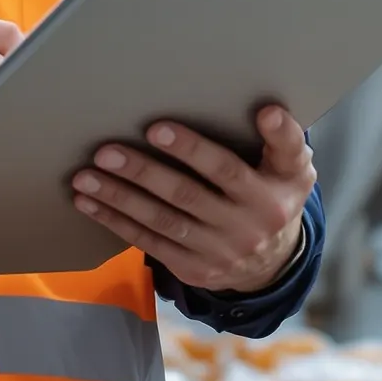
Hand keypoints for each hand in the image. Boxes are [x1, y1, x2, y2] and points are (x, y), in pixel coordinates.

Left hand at [70, 106, 314, 293]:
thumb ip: (285, 139)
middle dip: (142, 172)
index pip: (229, 169)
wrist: (275, 264)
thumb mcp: (295, 168)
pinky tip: (90, 204)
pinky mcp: (195, 269)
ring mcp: (219, 251)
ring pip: (163, 220)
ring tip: (86, 177)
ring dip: (120, 198)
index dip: (195, 150)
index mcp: (270, 194)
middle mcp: (246, 226)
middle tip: (105, 151)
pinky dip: (117, 222)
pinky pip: (151, 243)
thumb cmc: (276, 194)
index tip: (158, 127)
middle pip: (186, 194)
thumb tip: (267, 111)